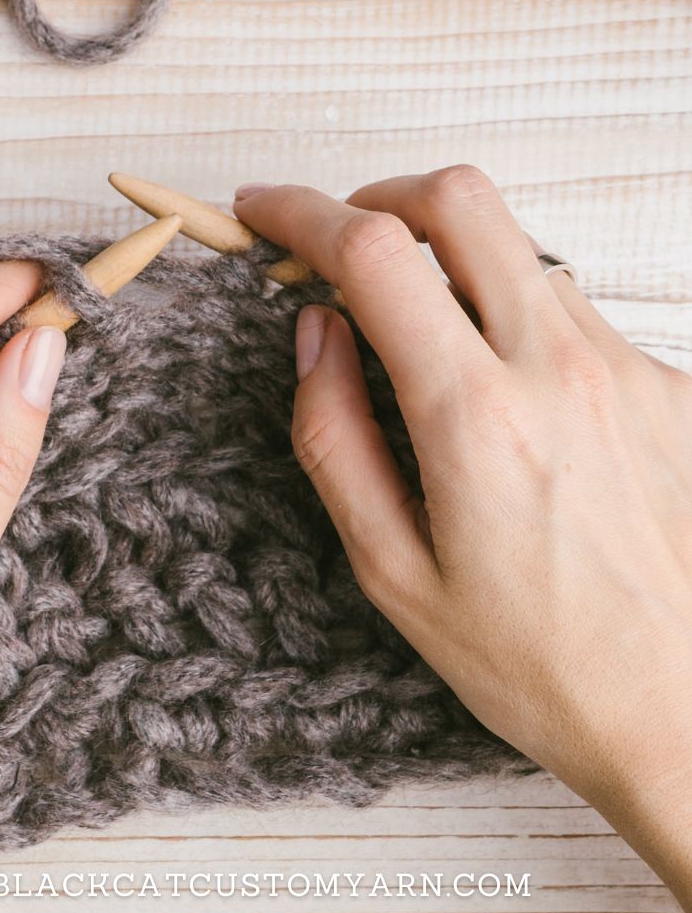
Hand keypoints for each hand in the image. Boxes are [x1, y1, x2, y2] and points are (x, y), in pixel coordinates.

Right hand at [235, 169, 691, 912]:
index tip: (261, 212)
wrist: (683, 715)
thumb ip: (334, 436)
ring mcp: (626, 369)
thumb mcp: (393, 573)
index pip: (374, 250)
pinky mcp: (669, 387)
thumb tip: (315, 331)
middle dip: (381, 197)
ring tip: (428, 342)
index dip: (300, 212)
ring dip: (455, 266)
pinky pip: (577, 312)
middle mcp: (560, 368)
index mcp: (475, 416)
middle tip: (343, 247)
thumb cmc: (535, 664)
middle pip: (460, 198)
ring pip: (522, 250)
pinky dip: (520, 323)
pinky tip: (513, 402)